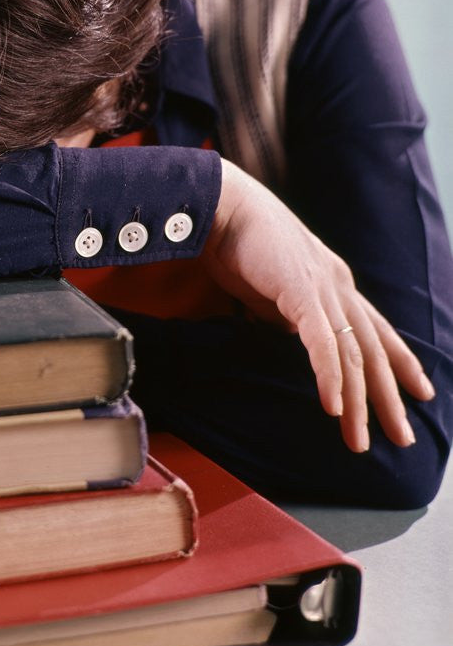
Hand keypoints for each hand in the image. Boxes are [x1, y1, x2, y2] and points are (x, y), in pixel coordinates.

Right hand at [203, 160, 434, 452]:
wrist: (223, 205)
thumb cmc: (239, 242)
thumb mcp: (273, 287)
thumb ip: (290, 312)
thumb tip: (294, 336)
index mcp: (334, 281)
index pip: (377, 329)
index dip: (401, 362)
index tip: (421, 393)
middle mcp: (338, 285)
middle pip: (373, 350)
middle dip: (389, 397)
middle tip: (403, 439)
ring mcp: (323, 288)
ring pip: (352, 354)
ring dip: (358, 401)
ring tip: (359, 440)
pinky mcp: (301, 292)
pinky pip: (322, 343)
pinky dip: (330, 377)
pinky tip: (333, 407)